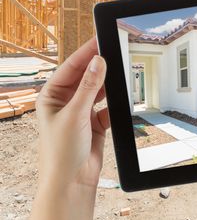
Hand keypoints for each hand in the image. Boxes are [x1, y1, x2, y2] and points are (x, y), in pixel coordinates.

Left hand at [28, 38, 108, 219]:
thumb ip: (89, 87)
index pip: (71, 67)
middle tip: (115, 50)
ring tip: (121, 72)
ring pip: (99, 90)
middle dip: (99, 66)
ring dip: (109, 84)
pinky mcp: (95, 122)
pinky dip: (114, 104)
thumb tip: (98, 62)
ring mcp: (81, 111)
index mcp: (51, 96)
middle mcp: (65, 101)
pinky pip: (108, 106)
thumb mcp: (75, 114)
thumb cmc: (61, 152)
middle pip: (86, 76)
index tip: (99, 39)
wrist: (72, 181)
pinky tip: (121, 99)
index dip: (85, 52)